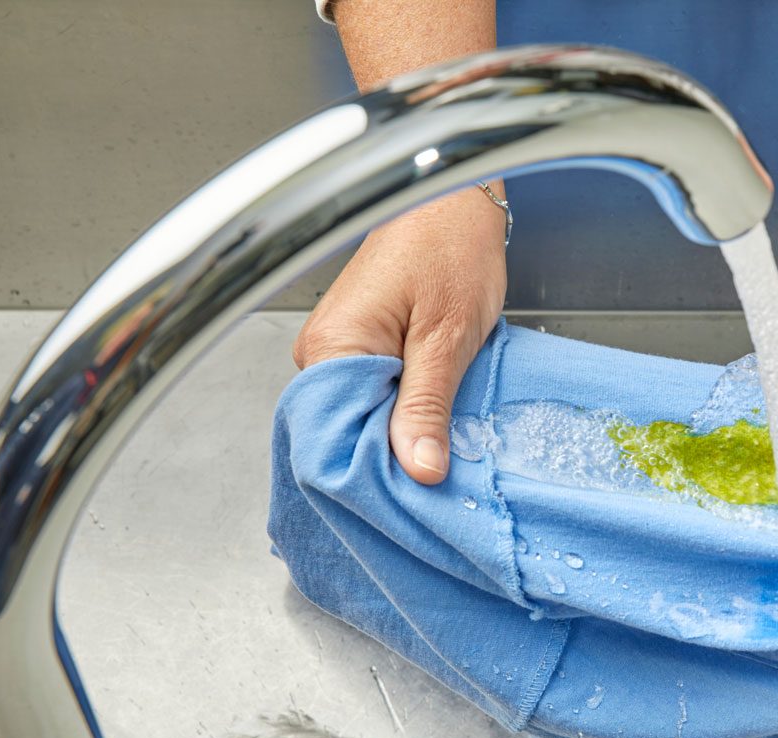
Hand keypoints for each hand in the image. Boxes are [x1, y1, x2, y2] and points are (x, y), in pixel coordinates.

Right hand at [293, 186, 507, 483]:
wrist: (455, 195)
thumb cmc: (451, 244)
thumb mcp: (449, 335)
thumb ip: (428, 405)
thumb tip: (418, 469)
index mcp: (331, 347)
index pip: (334, 438)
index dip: (374, 473)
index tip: (414, 501)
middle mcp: (322, 351)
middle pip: (349, 433)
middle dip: (392, 460)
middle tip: (438, 487)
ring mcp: (340, 349)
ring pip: (367, 417)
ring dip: (403, 437)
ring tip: (441, 459)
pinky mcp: (363, 346)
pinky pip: (378, 396)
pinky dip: (406, 414)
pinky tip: (433, 427)